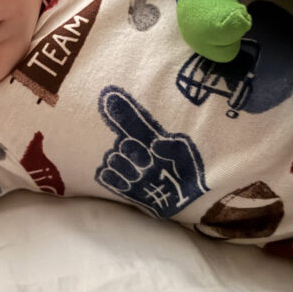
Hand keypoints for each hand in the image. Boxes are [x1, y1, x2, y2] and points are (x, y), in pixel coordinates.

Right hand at [95, 86, 208, 218]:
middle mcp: (134, 149)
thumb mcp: (185, 154)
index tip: (109, 94)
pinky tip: (130, 183)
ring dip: (127, 168)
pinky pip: (106, 175)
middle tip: (148, 163)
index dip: (120, 108)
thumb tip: (153, 146)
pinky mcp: (121, 185)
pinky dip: (115, 178)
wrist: (185, 196)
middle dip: (134, 153)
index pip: (130, 119)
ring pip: (112, 160)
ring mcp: (126, 166)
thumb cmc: (186, 170)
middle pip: (121, 144)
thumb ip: (172, 147)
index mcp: (147, 137)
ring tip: (142, 176)